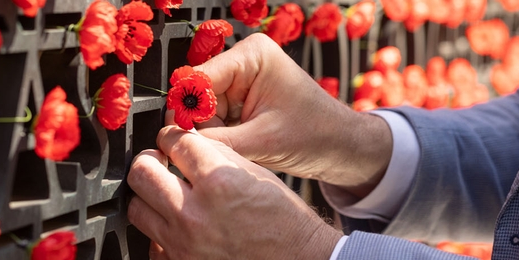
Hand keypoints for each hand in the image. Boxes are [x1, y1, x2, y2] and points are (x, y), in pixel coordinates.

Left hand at [127, 126, 342, 258]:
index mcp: (219, 181)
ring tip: (166, 194)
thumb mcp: (256, 174)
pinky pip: (151, 243)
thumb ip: (217, 155)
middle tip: (160, 161)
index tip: (173, 139)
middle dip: (150, 160)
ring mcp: (184, 244)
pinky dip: (160, 232)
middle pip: (142, 172)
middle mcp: (195, 213)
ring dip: (149, 196)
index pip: (174, 142)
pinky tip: (176, 226)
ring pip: (137, 208)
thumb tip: (187, 141)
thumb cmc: (284, 220)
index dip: (172, 135)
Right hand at [175, 33, 393, 196]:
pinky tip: (242, 145)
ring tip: (243, 147)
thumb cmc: (315, 135)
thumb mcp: (262, 142)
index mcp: (251, 55)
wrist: (341, 147)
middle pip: (198, 95)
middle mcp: (243, 61)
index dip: (188, 110)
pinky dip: (223, 136)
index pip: (199, 78)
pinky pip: (216, 119)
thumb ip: (216, 141)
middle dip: (205, 125)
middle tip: (225, 147)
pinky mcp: (242, 99)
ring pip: (204, 111)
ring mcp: (241, 80)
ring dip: (215, 134)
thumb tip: (177, 144)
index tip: (183, 137)